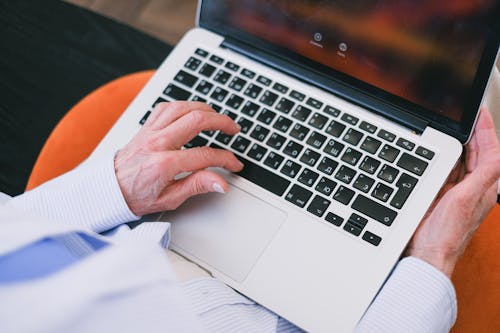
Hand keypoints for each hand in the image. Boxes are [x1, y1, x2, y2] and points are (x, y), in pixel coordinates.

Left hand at [114, 101, 243, 215]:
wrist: (107, 190)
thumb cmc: (135, 196)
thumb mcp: (169, 199)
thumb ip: (196, 186)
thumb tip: (220, 182)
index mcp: (164, 164)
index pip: (205, 156)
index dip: (226, 159)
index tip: (234, 163)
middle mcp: (157, 143)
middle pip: (196, 120)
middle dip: (222, 122)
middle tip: (233, 129)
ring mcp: (150, 132)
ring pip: (182, 107)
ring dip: (204, 109)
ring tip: (218, 118)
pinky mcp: (145, 127)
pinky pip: (166, 107)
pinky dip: (183, 106)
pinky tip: (192, 112)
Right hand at [406, 107, 499, 276]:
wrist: (426, 254)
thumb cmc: (447, 233)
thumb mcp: (467, 199)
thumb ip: (485, 174)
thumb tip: (497, 152)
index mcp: (484, 188)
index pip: (490, 151)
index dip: (486, 130)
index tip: (479, 111)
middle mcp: (472, 187)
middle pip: (477, 152)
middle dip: (473, 132)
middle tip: (466, 113)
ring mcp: (455, 190)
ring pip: (460, 159)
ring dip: (459, 142)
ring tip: (455, 124)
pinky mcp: (438, 194)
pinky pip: (444, 168)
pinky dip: (443, 156)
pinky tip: (438, 148)